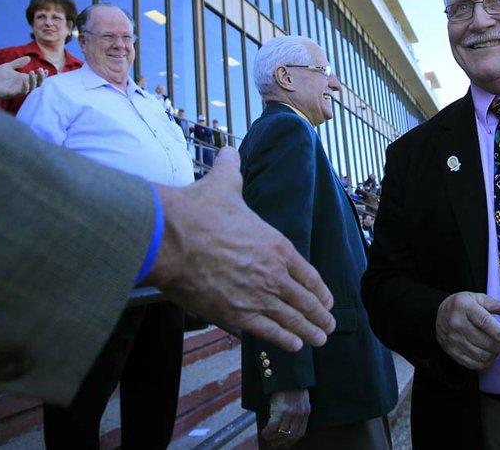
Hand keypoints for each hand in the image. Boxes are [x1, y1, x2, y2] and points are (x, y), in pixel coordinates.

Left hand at [0, 57, 46, 99]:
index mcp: (22, 79)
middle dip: (41, 78)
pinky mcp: (11, 94)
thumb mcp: (8, 67)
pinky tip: (24, 81)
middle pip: (37, 84)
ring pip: (31, 88)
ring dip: (33, 81)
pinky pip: (21, 92)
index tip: (45, 70)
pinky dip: (25, 87)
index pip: (36, 78)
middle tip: (40, 69)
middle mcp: (22, 85)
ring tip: (32, 72)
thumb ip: (18, 63)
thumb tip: (29, 58)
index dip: (42, 75)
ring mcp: (17, 90)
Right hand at [145, 147, 335, 351]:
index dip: (320, 289)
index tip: (327, 299)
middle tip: (329, 325)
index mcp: (276, 245)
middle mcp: (273, 273)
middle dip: (319, 314)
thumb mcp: (224, 184)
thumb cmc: (198, 210)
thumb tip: (229, 152)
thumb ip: (232, 169)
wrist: (170, 236)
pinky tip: (294, 346)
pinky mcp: (235, 313)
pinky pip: (267, 331)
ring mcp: (256, 295)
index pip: (307, 273)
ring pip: (291, 319)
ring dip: (308, 331)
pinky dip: (283, 340)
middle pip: (304, 300)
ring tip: (319, 340)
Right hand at [261, 390, 309, 446]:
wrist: (288, 375)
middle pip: (291, 435)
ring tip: (268, 440)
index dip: (292, 440)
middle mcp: (299, 415)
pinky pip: (272, 427)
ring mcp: (289, 414)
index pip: (300, 432)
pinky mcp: (279, 411)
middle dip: (282, 442)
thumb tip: (288, 423)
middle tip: (275, 445)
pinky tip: (264, 433)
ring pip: (281, 433)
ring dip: (274, 439)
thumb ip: (297, 410)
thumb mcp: (300, 399)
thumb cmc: (292, 385)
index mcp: (305, 412)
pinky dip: (267, 433)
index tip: (286, 444)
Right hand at [436, 292, 499, 369]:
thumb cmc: (462, 305)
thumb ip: (494, 304)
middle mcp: (456, 323)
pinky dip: (485, 362)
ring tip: (498, 348)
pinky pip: (473, 363)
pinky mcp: (451, 351)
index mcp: (464, 307)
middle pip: (484, 341)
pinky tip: (488, 355)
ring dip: (494, 355)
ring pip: (480, 355)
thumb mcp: (477, 298)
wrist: (438, 314)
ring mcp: (452, 339)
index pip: (485, 323)